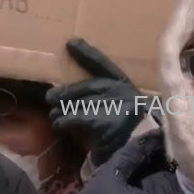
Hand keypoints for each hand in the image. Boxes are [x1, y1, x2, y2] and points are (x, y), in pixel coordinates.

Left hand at [45, 38, 142, 165]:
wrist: (142, 152)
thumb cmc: (129, 131)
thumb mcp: (121, 108)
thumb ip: (102, 98)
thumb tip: (67, 96)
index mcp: (126, 86)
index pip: (103, 64)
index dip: (87, 53)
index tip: (71, 42)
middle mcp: (120, 92)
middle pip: (84, 87)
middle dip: (65, 92)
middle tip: (50, 97)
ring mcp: (112, 107)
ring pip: (76, 103)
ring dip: (62, 111)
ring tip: (55, 115)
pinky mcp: (102, 122)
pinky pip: (73, 118)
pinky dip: (63, 122)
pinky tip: (59, 125)